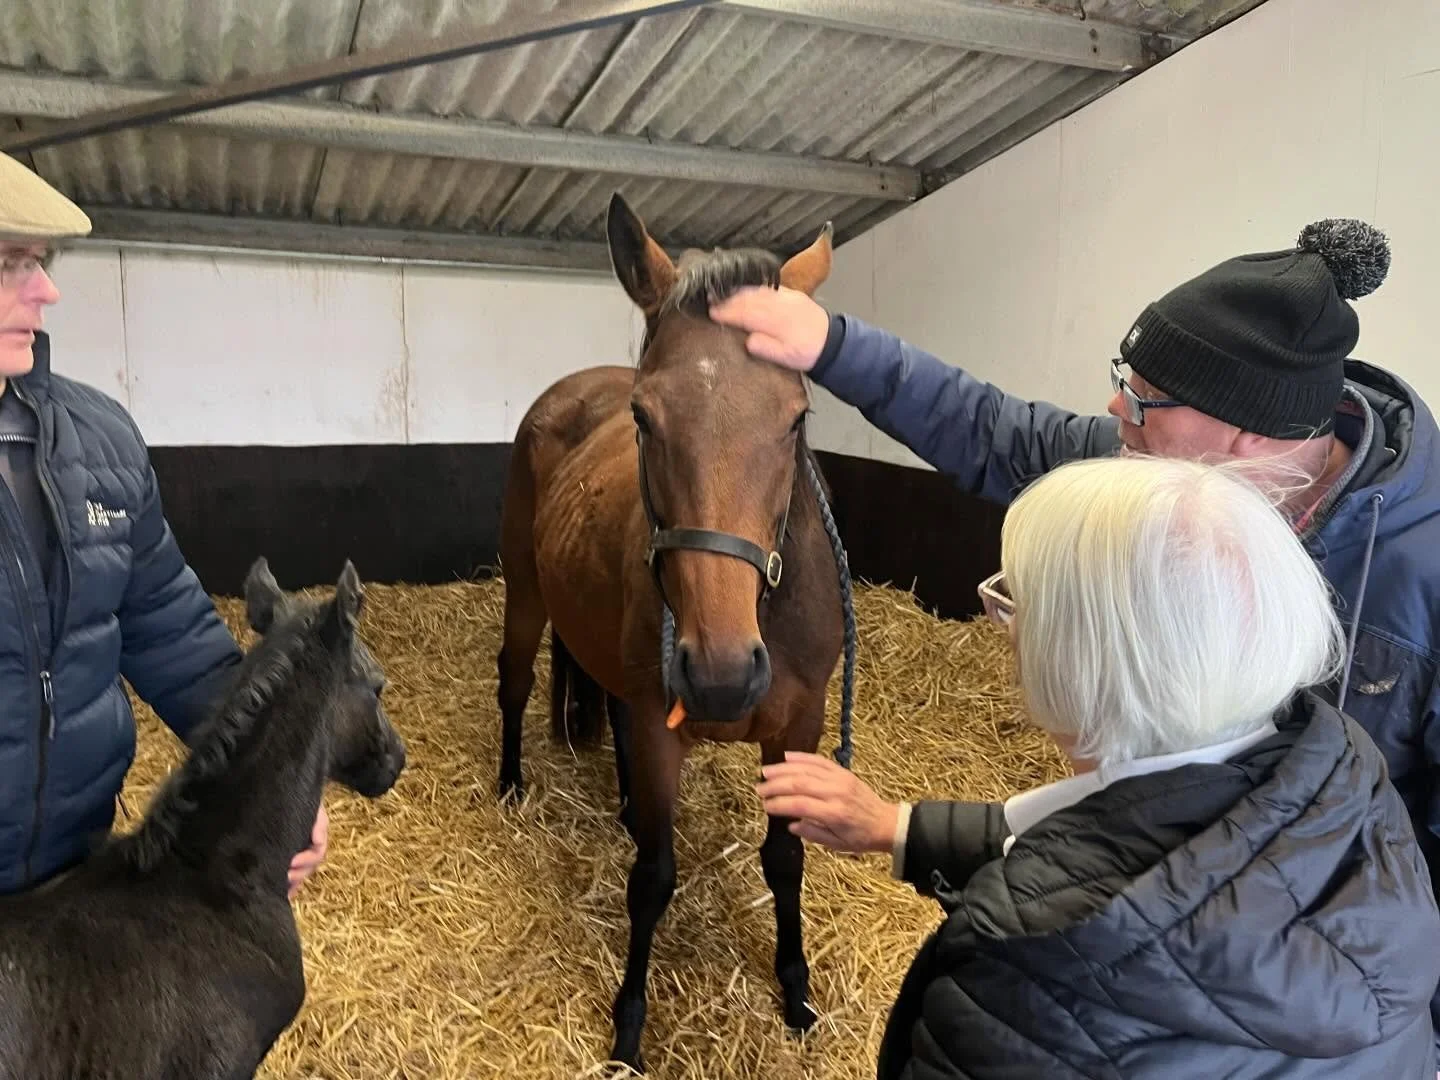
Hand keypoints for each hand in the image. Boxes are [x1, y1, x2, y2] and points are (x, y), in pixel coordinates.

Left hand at [288, 802, 327, 898]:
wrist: (283, 795)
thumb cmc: (300, 800)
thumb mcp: (314, 808)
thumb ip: (319, 823)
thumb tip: (318, 841)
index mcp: (316, 838)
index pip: (317, 853)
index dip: (307, 860)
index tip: (292, 861)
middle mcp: (308, 849)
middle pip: (309, 868)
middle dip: (298, 874)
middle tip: (284, 876)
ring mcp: (297, 855)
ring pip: (300, 874)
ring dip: (293, 883)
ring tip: (280, 888)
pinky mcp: (284, 858)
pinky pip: (290, 876)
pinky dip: (287, 887)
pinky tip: (281, 894)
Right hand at [708, 285, 830, 371]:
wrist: (832, 342)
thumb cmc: (806, 353)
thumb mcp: (785, 358)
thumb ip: (765, 348)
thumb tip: (747, 339)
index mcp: (777, 321)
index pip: (746, 313)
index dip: (727, 312)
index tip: (712, 313)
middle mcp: (781, 305)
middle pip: (749, 299)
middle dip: (728, 299)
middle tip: (710, 301)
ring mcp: (786, 297)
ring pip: (757, 291)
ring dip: (738, 291)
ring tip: (722, 294)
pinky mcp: (791, 293)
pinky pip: (767, 287)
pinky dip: (752, 288)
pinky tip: (743, 290)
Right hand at [755, 751, 898, 854]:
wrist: (886, 823)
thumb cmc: (860, 838)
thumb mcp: (837, 845)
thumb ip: (813, 834)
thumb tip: (791, 824)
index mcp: (834, 814)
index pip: (800, 805)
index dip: (779, 804)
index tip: (765, 806)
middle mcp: (836, 792)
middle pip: (800, 783)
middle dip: (776, 785)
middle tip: (759, 789)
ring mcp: (840, 779)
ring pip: (807, 769)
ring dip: (784, 769)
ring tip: (766, 772)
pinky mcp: (842, 772)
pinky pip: (819, 761)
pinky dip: (802, 757)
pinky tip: (786, 757)